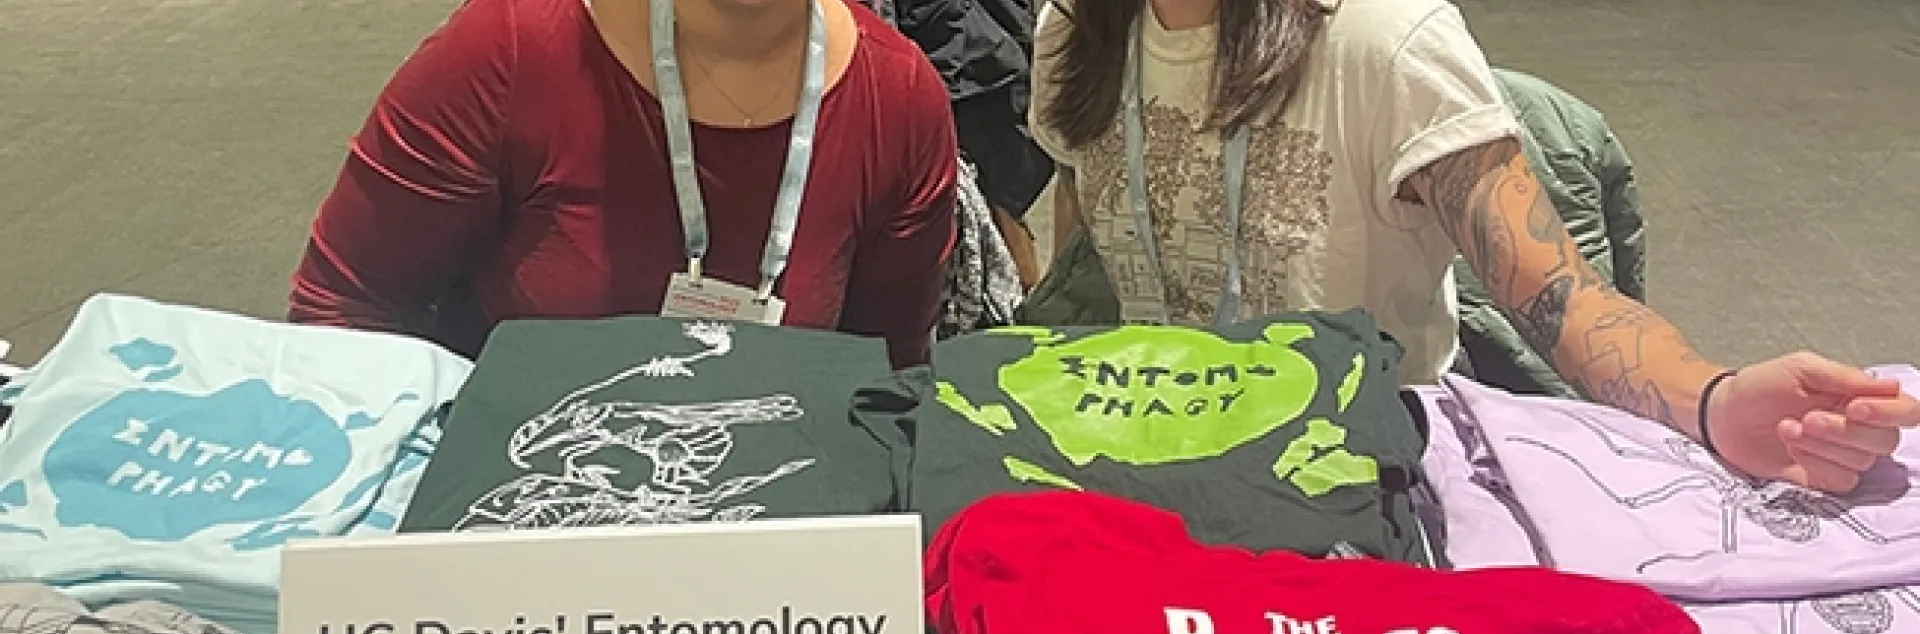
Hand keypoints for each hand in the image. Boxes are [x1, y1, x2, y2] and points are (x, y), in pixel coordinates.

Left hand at [1707, 352, 1919, 492]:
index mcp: (1860, 397)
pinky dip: (1816, 465)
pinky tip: (1792, 449)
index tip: (1855, 408)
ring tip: (1788, 428)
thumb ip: (1844, 377)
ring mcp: (1842, 455)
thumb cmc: (1760, 387)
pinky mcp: (1823, 477)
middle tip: (1807, 419)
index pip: (1906, 410)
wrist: (1723, 414)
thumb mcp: (1800, 368)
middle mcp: (1859, 428)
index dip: (1889, 413)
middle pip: (1886, 441)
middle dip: (1845, 432)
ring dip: (1823, 447)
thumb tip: (1891, 387)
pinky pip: (1841, 482)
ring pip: (1862, 462)